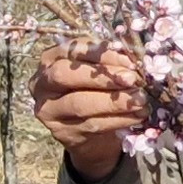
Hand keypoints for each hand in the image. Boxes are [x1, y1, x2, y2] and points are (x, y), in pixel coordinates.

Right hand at [29, 45, 148, 181]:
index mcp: (50, 58)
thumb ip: (108, 61)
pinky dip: (118, 120)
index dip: (100, 53)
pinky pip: (91, 124)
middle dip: (102, 77)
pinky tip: (137, 116)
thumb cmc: (94, 88)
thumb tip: (132, 58)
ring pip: (80, 103)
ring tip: (140, 100)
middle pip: (65, 75)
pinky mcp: (61, 132)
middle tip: (133, 80)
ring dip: (114, 101)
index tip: (127, 59)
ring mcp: (49, 110)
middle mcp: (42, 83)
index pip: (72, 50)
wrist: (87, 129)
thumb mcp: (96, 69)